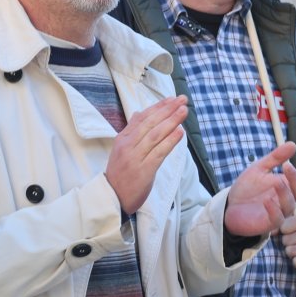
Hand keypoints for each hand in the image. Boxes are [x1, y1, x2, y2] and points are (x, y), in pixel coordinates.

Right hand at [104, 96, 187, 213]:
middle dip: (167, 110)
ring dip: (171, 121)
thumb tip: (138, 113)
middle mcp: (128, 145)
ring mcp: (135, 157)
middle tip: (182, 100)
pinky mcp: (144, 170)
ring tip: (184, 111)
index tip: (172, 99)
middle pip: (150, 123)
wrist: (112, 197)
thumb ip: (131, 131)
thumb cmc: (120, 174)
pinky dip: (170, 141)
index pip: (142, 118)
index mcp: (123, 139)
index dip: (158, 107)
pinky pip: (159, 153)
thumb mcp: (121, 150)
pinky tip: (180, 132)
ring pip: (155, 135)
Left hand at [223, 142, 295, 236]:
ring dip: (285, 193)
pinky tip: (267, 201)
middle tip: (286, 166)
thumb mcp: (259, 168)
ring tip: (276, 183)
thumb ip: (275, 157)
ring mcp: (279, 211)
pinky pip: (277, 219)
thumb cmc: (247, 188)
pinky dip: (273, 210)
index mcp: (287, 184)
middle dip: (295, 179)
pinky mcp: (269, 223)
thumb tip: (292, 144)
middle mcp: (286, 198)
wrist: (229, 206)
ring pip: (290, 205)